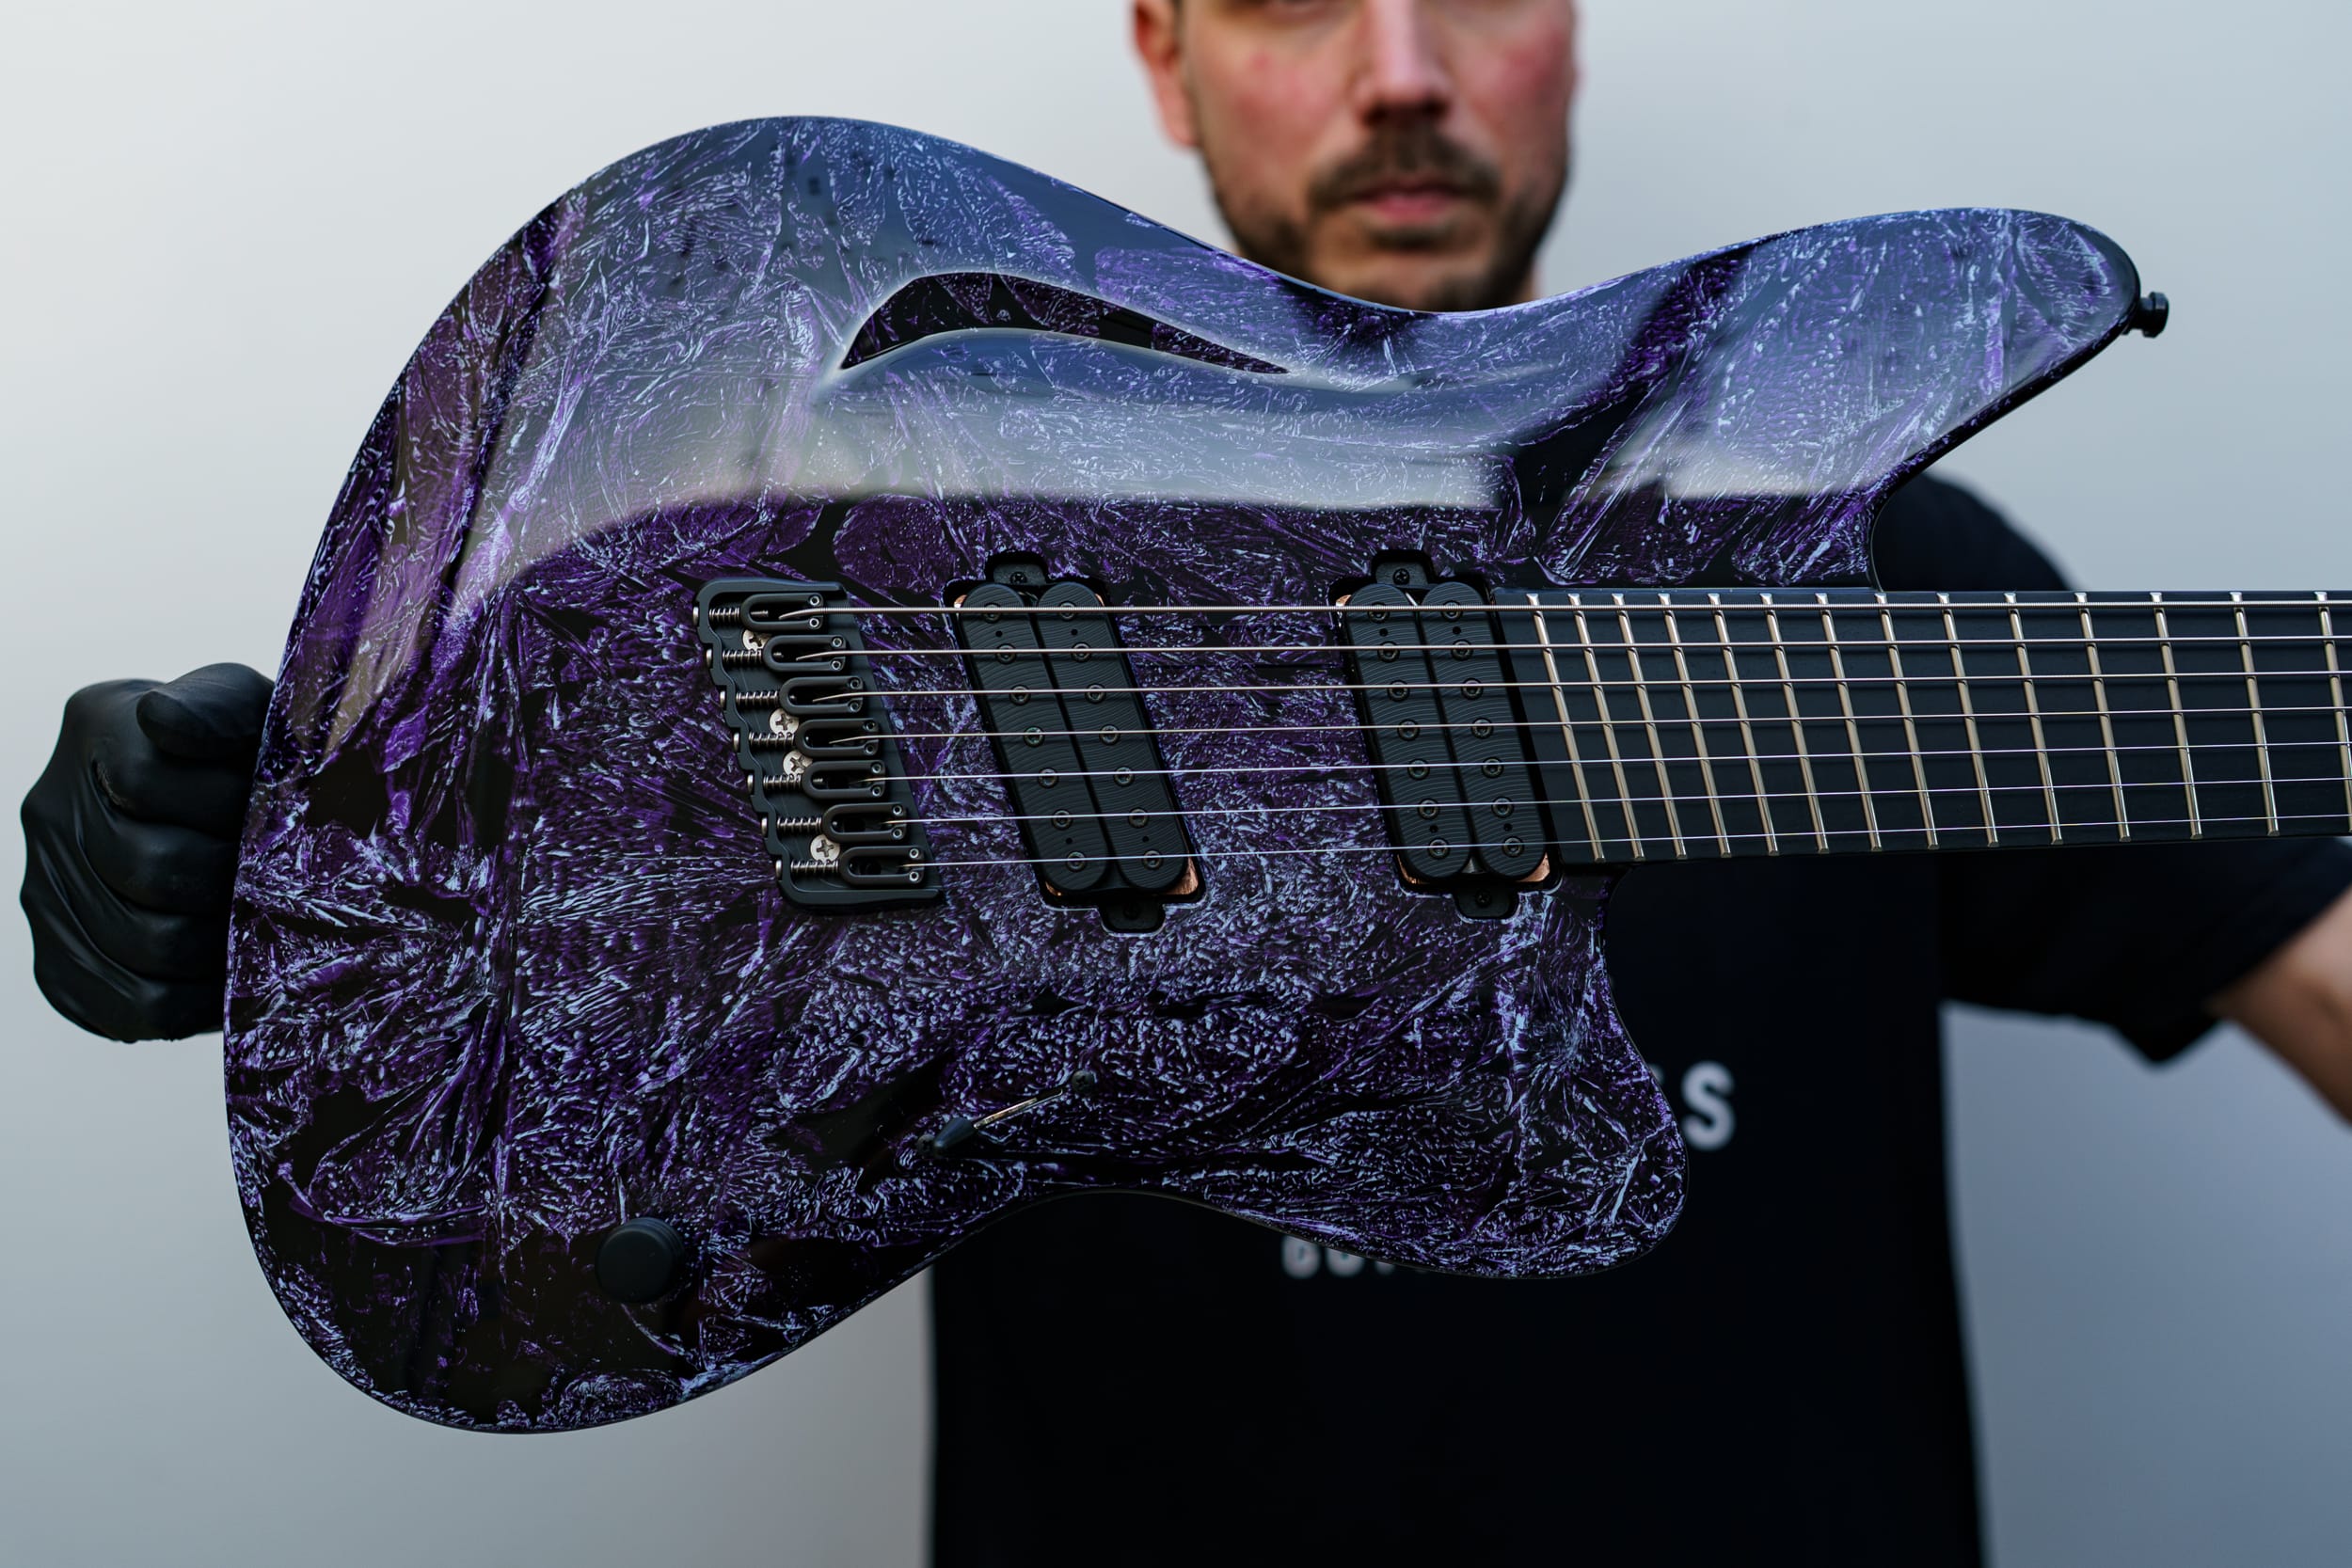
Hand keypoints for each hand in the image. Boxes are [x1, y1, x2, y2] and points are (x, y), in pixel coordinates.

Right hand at [19, 664, 271, 1040]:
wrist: (236, 815)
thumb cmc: (260, 755)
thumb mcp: (256, 711)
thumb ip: (220, 707)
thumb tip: (161, 722)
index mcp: (99, 725)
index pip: (151, 778)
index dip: (229, 804)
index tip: (271, 805)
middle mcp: (52, 808)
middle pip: (152, 868)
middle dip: (237, 879)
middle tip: (283, 882)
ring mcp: (46, 888)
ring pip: (147, 944)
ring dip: (225, 942)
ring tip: (267, 927)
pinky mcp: (59, 963)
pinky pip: (133, 1005)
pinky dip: (199, 1001)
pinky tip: (235, 975)